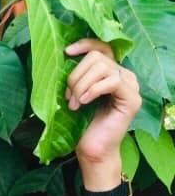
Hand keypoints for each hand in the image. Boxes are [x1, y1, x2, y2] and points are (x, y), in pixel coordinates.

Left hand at [64, 39, 140, 186]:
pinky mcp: (132, 99)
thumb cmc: (81, 126)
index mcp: (110, 72)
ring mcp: (130, 86)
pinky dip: (94, 89)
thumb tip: (63, 55)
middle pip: (97, 57)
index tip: (66, 52)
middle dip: (76, 76)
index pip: (101, 47)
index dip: (84, 44)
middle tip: (68, 97)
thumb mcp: (75, 95)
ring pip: (103, 67)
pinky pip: (112, 81)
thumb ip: (76, 76)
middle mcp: (124, 76)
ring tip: (75, 104)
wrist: (91, 151)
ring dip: (82, 84)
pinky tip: (84, 102)